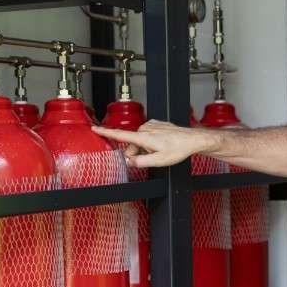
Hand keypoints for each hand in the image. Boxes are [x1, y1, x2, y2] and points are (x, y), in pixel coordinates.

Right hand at [92, 120, 213, 168]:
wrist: (191, 139)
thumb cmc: (177, 149)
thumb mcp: (158, 161)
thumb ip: (140, 162)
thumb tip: (129, 162)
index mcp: (143, 137)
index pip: (120, 135)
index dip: (106, 133)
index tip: (95, 129)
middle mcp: (145, 128)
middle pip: (132, 143)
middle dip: (137, 153)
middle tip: (150, 158)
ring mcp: (151, 125)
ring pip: (140, 140)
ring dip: (145, 148)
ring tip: (160, 151)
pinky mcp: (157, 124)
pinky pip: (148, 135)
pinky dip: (151, 142)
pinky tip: (162, 145)